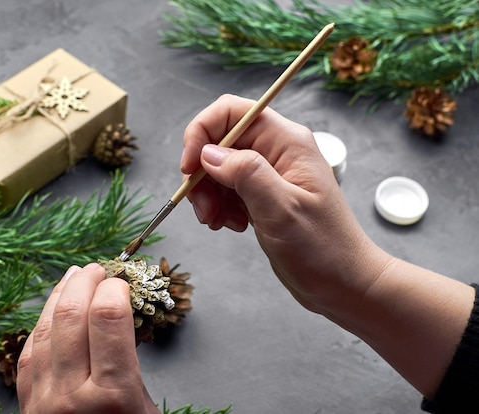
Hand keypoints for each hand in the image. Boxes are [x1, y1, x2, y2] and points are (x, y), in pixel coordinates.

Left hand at [17, 263, 158, 413]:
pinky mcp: (26, 404)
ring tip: (74, 276)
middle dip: (86, 282)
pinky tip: (53, 309)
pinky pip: (29, 352)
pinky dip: (43, 323)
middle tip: (98, 270)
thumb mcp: (145, 408)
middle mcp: (72, 395)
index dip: (114, 289)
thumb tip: (124, 320)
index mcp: (113, 395)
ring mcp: (42, 399)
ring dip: (60, 295)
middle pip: (71, 316)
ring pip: (45, 329)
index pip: (107, 319)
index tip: (122, 282)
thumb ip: (131, 366)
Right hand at [181, 94, 474, 397]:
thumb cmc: (324, 249)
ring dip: (209, 194)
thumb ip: (246, 174)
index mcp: (286, 142)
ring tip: (217, 222)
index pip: (231, 112)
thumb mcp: (282, 210)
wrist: (344, 284)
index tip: (189, 167)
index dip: (202, 132)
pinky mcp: (263, 195)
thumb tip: (208, 153)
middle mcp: (277, 151)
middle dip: (202, 173)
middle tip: (203, 208)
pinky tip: (229, 225)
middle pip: (220, 141)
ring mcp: (270, 174)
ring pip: (219, 167)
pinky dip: (219, 206)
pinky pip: (228, 189)